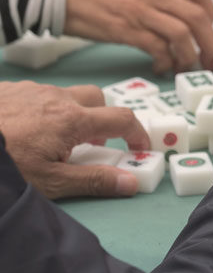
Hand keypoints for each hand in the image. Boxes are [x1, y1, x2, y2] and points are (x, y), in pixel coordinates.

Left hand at [0, 81, 149, 198]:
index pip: (122, 118)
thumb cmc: (4, 165)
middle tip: (95, 143)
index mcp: (73, 120)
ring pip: (66, 96)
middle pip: (97, 99)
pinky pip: (38, 96)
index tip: (140, 149)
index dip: (138, 133)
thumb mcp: (51, 182)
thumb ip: (94, 180)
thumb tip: (130, 182)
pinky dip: (44, 111)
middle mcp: (57, 98)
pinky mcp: (9, 90)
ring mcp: (32, 91)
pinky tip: (26, 131)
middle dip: (104, 118)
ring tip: (54, 142)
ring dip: (72, 115)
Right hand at [66, 0, 212, 73]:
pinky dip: (166, 61)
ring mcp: (139, 9)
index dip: (211, 13)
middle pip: (198, 16)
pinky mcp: (125, 29)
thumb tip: (184, 15)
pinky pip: (158, 48)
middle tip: (211, 58)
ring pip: (183, 34)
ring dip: (190, 56)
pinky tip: (162, 67)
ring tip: (186, 66)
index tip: (209, 30)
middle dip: (210, 42)